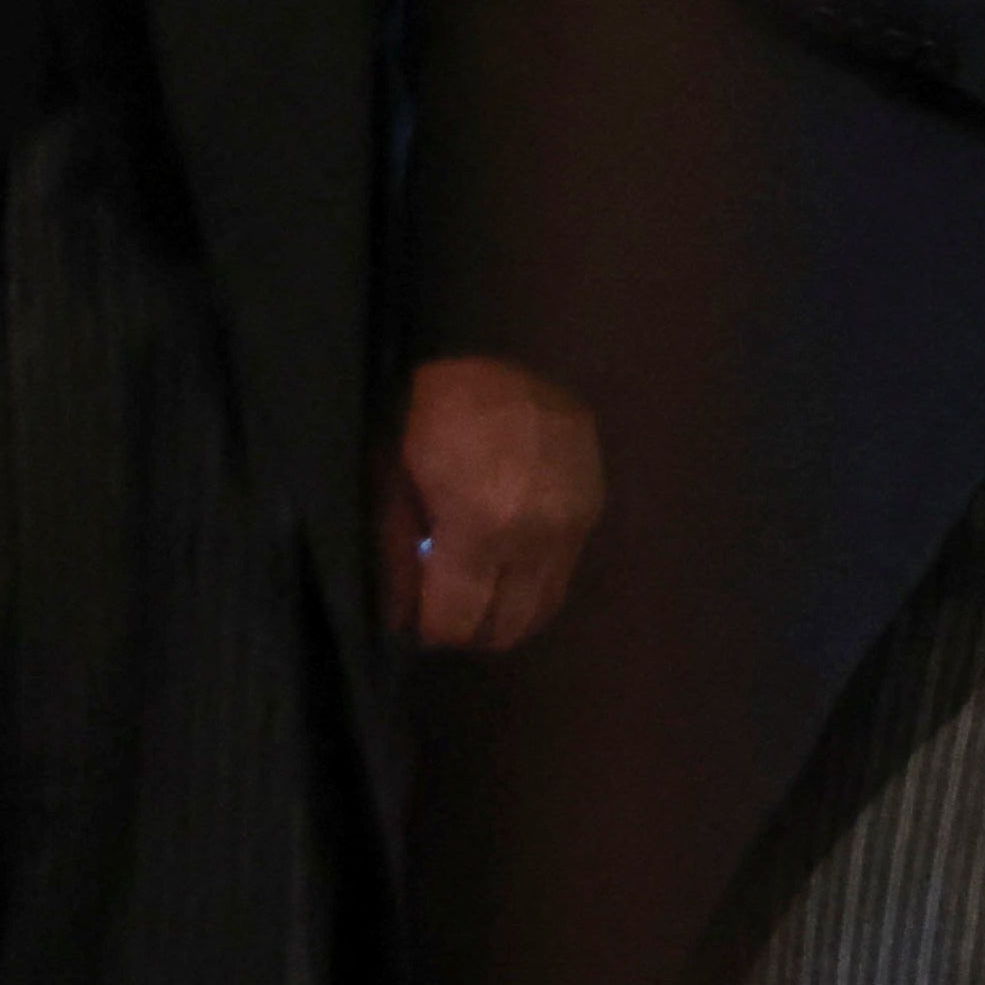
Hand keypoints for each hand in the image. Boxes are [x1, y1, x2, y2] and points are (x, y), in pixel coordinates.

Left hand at [374, 357, 605, 651]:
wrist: (496, 353)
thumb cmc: (427, 416)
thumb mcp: (390, 482)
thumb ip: (393, 558)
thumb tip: (397, 621)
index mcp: (481, 525)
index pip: (459, 621)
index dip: (429, 631)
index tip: (414, 622)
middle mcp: (537, 532)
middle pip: (509, 624)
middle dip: (470, 630)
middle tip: (444, 611)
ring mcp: (574, 519)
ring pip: (545, 605)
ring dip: (507, 613)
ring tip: (476, 595)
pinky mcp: (593, 505)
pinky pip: (564, 570)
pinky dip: (533, 579)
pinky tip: (506, 560)